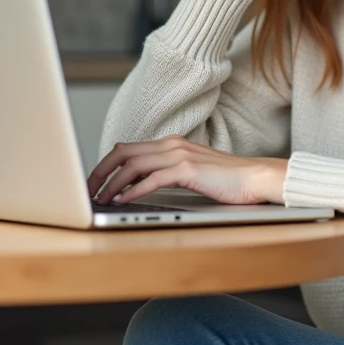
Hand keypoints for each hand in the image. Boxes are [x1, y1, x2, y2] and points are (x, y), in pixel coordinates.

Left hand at [87, 135, 289, 205]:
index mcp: (171, 144)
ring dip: (112, 183)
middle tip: (87, 190)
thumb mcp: (191, 173)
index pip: (128, 149)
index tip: (94, 183)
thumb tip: (135, 187)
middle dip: (100, 171)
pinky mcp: (188, 169)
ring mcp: (180, 155)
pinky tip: (123, 201)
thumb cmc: (227, 180)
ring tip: (100, 199)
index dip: (106, 165)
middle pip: (123, 152)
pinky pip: (152, 179)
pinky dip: (133, 190)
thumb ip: (165, 174)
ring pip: (133, 164)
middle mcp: (172, 144)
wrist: (256, 177)